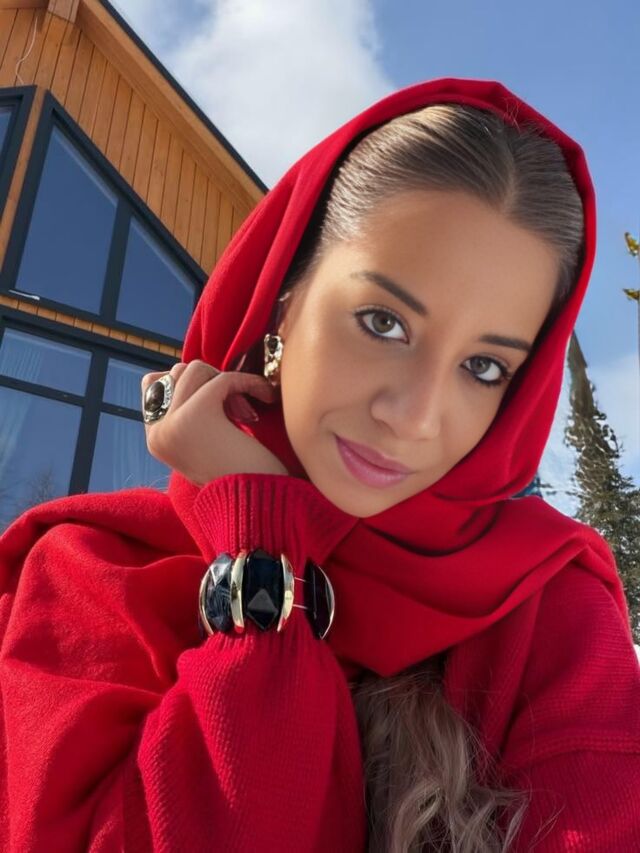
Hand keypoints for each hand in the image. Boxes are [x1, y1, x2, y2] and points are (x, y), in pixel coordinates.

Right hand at [141, 360, 289, 485]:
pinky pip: (222, 378)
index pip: (153, 384)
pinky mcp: (195, 416)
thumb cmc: (244, 476)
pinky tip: (265, 396)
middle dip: (211, 382)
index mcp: (156, 439)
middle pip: (177, 372)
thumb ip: (189, 411)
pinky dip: (248, 382)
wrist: (260, 506)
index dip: (188, 381)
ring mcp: (172, 424)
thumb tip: (189, 369)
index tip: (218, 402)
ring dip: (227, 381)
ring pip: (195, 369)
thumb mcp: (206, 441)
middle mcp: (158, 432)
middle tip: (238, 410)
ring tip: (246, 412)